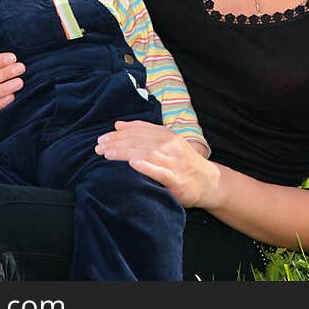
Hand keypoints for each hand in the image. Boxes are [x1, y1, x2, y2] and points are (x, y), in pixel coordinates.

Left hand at [95, 120, 219, 207]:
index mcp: (168, 136)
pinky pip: (160, 172)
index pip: (140, 130)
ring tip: (108, 154)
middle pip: (140, 141)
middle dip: (117, 143)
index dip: (120, 133)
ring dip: (125, 152)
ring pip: (147, 154)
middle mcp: (172, 146)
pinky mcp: (177, 180)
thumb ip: (145, 133)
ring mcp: (175, 163)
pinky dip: (146, 167)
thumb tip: (118, 125)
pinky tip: (133, 164)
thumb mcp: (168, 144)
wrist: (209, 183)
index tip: (102, 138)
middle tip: (98, 147)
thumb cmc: (184, 163)